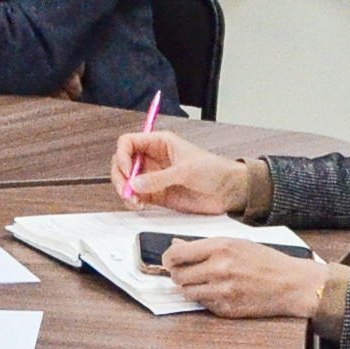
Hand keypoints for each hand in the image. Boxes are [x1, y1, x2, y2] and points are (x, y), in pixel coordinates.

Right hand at [115, 128, 249, 215]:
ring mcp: (153, 177)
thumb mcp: (186, 170)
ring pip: (127, 181)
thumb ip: (159, 178)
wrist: (229, 191)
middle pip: (122, 162)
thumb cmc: (214, 170)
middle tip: (126, 190)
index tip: (128, 171)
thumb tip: (135, 184)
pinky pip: (136, 196)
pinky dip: (132, 202)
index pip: (128, 143)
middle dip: (120, 176)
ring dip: (124, 191)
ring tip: (134, 201)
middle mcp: (153, 158)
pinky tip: (139, 205)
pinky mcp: (156, 194)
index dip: (122, 155)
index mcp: (159, 143)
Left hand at [160, 239, 330, 321]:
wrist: (290, 284)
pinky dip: (206, 298)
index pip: (176, 255)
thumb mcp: (234, 243)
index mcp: (219, 248)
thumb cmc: (264, 260)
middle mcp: (218, 269)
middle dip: (178, 274)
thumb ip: (203, 245)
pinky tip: (219, 291)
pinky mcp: (226, 309)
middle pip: (178, 276)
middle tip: (186, 272)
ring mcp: (222, 291)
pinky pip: (203, 304)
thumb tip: (176, 245)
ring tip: (203, 282)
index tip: (170, 260)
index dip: (168, 258)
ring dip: (190, 288)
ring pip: (187, 293)